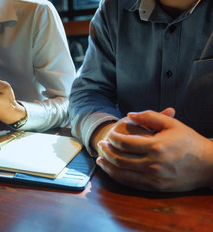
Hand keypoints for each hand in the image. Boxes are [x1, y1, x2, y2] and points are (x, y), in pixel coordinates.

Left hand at [96, 108, 212, 191]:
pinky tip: (112, 170)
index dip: (112, 139)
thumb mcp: (172, 124)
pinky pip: (130, 183)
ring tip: (100, 158)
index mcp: (155, 146)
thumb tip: (129, 114)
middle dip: (106, 151)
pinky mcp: (154, 187)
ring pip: (121, 173)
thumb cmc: (189, 142)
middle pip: (119, 159)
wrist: (208, 165)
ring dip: (107, 166)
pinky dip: (117, 177)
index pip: (123, 143)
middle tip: (100, 145)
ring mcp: (152, 178)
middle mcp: (152, 164)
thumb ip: (149, 116)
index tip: (108, 135)